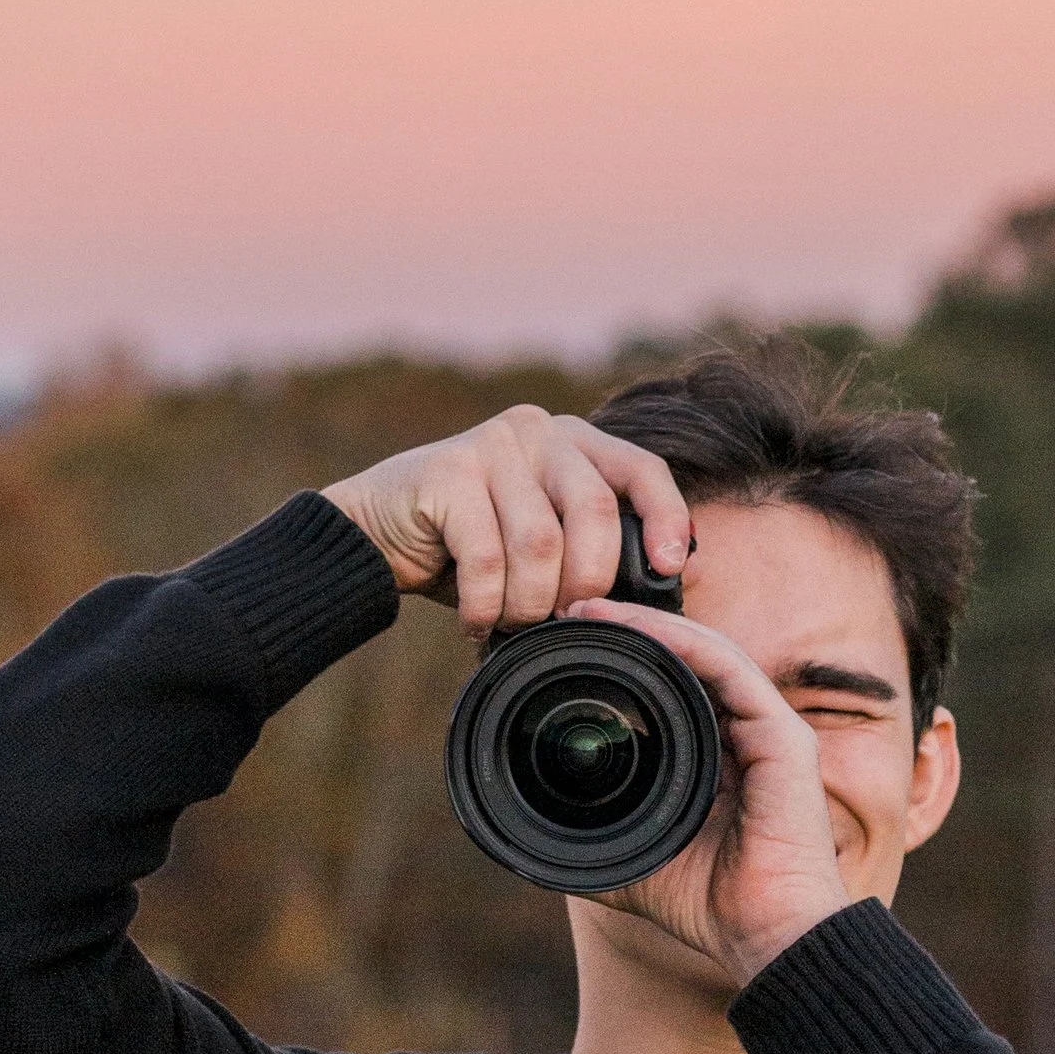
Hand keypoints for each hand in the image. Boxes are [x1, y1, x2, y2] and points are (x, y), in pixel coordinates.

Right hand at [323, 408, 691, 632]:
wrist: (371, 537)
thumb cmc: (468, 551)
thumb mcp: (545, 546)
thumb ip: (600, 548)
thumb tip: (683, 573)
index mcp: (574, 441)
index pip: (642, 468)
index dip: (666, 518)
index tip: (671, 568)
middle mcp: (537, 430)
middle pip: (594, 511)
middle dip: (585, 583)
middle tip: (563, 621)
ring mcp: (491, 445)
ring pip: (540, 541)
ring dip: (529, 602)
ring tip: (511, 623)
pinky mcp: (447, 472)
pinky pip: (488, 556)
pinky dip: (487, 605)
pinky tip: (477, 621)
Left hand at [559, 600, 850, 987]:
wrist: (765, 936)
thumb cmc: (709, 906)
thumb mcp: (631, 861)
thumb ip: (591, 838)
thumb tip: (522, 844)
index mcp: (718, 757)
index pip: (674, 685)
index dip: (626, 656)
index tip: (568, 643)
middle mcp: (747, 734)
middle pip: (689, 657)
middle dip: (631, 629)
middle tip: (570, 612)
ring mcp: (770, 730)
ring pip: (707, 651)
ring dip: (649, 624)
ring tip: (592, 611)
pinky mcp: (783, 736)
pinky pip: (729, 669)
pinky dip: (683, 643)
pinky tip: (639, 630)